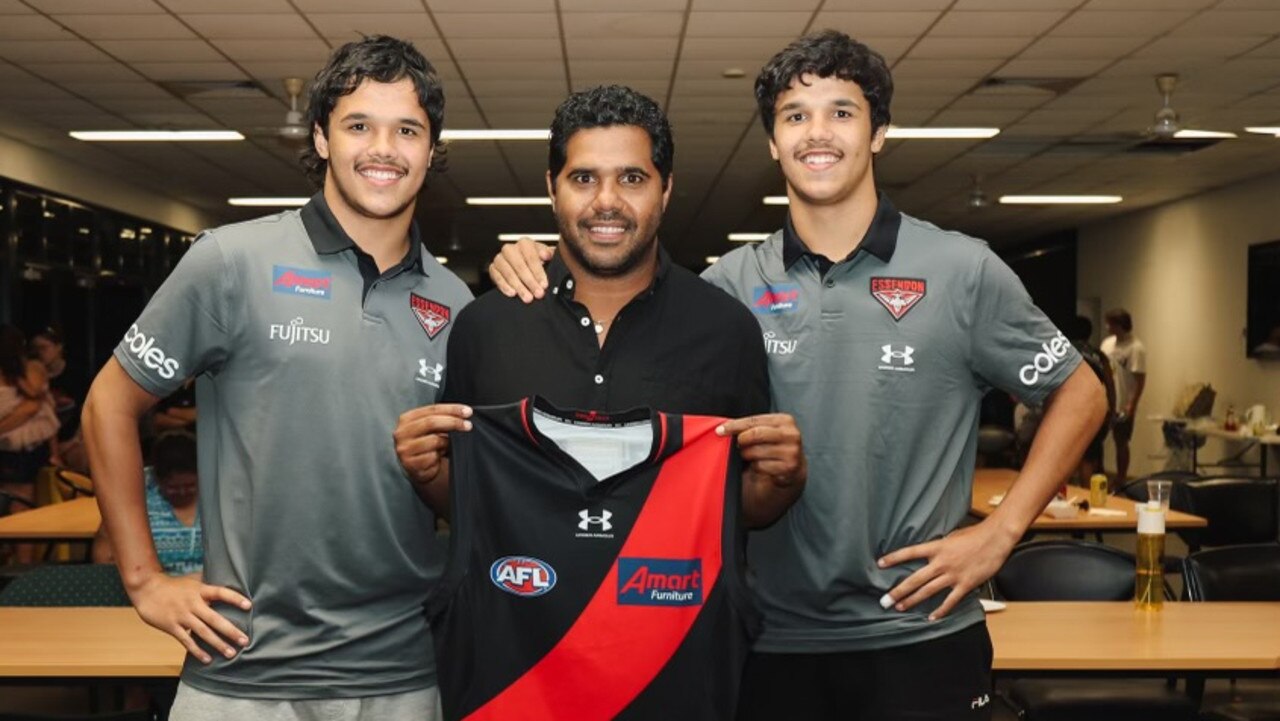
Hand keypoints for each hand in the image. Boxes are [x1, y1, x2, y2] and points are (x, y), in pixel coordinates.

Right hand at [129, 571, 250, 663]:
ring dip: (218, 644)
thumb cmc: (173, 585)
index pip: (221, 593)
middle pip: (215, 618)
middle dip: (231, 631)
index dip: (235, 598)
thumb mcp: (192, 581)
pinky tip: (207, 659)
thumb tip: (229, 582)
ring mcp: (182, 616)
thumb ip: (208, 585)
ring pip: (203, 632)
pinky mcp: (171, 626)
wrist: (147, 589)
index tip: (249, 606)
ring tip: (231, 653)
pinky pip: (186, 640)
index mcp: (200, 590)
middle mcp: (193, 603)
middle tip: (245, 640)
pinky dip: (197, 651)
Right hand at [393, 404, 472, 489]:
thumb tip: (463, 414)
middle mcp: (402, 432)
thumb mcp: (431, 428)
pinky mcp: (410, 464)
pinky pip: (432, 457)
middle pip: (431, 422)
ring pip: (434, 441)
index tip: (467, 412)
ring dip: (446, 443)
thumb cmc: (427, 443)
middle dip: (453, 422)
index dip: (452, 409)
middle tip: (468, 425)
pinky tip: (439, 456)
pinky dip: (440, 456)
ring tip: (448, 445)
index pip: (432, 409)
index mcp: (406, 419)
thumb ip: (441, 418)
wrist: (419, 468)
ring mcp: (404, 449)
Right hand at [489, 239, 554, 302]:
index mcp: (525, 244)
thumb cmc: (537, 260)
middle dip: (530, 282)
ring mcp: (500, 258)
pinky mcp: (493, 268)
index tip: (544, 284)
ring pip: (508, 273)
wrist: (525, 265)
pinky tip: (512, 293)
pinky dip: (504, 286)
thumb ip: (550, 254)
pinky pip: (497, 277)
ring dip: (519, 287)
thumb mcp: (547, 256)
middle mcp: (510, 249)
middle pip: (519, 266)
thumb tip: (547, 254)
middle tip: (538, 293)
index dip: (538, 272)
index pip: (531, 257)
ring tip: (527, 297)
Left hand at [717, 413, 805, 486]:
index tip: (720, 430)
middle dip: (741, 441)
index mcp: (785, 420)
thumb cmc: (773, 446)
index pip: (753, 421)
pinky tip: (761, 465)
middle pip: (754, 435)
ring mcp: (791, 451)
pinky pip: (761, 466)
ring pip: (755, 452)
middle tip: (737, 446)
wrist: (793, 467)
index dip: (734, 425)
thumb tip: (724, 427)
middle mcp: (791, 434)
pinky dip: (756, 467)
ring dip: (747, 455)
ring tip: (751, 456)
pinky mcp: (788, 467)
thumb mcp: (765, 431)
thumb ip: (750, 427)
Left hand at [877, 520, 1016, 620]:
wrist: (996, 538)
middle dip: (898, 591)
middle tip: (885, 600)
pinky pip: (950, 601)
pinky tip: (932, 617)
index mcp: (937, 547)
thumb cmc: (975, 534)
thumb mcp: (951, 536)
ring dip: (913, 601)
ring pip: (928, 591)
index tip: (880, 564)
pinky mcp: (965, 584)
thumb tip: (929, 554)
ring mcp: (953, 575)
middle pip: (915, 579)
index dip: (894, 558)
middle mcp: (942, 562)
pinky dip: (941, 610)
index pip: (910, 552)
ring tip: (900, 608)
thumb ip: (939, 547)